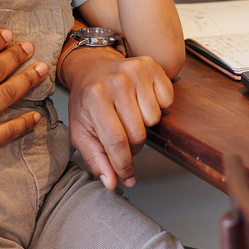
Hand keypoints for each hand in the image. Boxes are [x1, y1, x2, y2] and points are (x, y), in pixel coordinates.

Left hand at [61, 45, 173, 189]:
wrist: (91, 67)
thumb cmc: (86, 102)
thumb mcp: (81, 131)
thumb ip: (95, 159)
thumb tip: (112, 183)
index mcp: (95, 98)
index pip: (116, 142)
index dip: (124, 165)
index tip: (127, 177)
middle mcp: (116, 82)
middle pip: (139, 133)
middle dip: (132, 145)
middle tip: (122, 136)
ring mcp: (135, 71)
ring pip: (154, 118)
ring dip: (144, 124)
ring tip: (129, 115)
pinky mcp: (151, 65)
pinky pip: (167, 100)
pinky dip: (158, 106)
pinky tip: (141, 101)